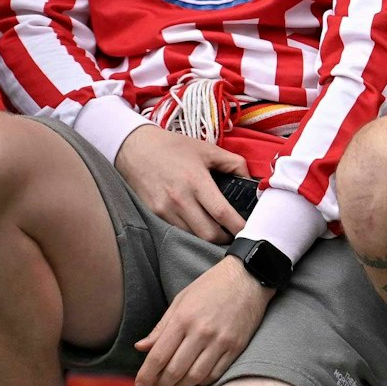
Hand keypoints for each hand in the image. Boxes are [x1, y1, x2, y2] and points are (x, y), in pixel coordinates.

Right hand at [113, 125, 249, 243]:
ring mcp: (164, 209)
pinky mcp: (153, 214)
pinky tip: (198, 225)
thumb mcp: (208, 150)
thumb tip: (251, 181)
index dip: (238, 226)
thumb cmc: (174, 147)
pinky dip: (191, 233)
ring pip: (192, 236)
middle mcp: (179, 199)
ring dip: (208, 237)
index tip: (250, 230)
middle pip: (208, 233)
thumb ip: (234, 163)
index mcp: (196, 182)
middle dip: (226, 238)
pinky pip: (176, 231)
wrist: (135, 148)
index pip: (222, 213)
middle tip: (235, 233)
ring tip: (218, 230)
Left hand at [134, 259, 271, 385]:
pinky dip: (202, 380)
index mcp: (183, 319)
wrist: (249, 277)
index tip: (140, 385)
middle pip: (175, 371)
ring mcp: (221, 340)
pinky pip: (216, 373)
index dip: (145, 375)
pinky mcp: (237, 346)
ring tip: (175, 384)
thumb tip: (141, 347)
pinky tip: (196, 376)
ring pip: (195, 376)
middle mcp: (201, 332)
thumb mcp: (181, 300)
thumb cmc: (212, 286)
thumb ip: (161, 327)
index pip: (158, 356)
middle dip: (161, 385)